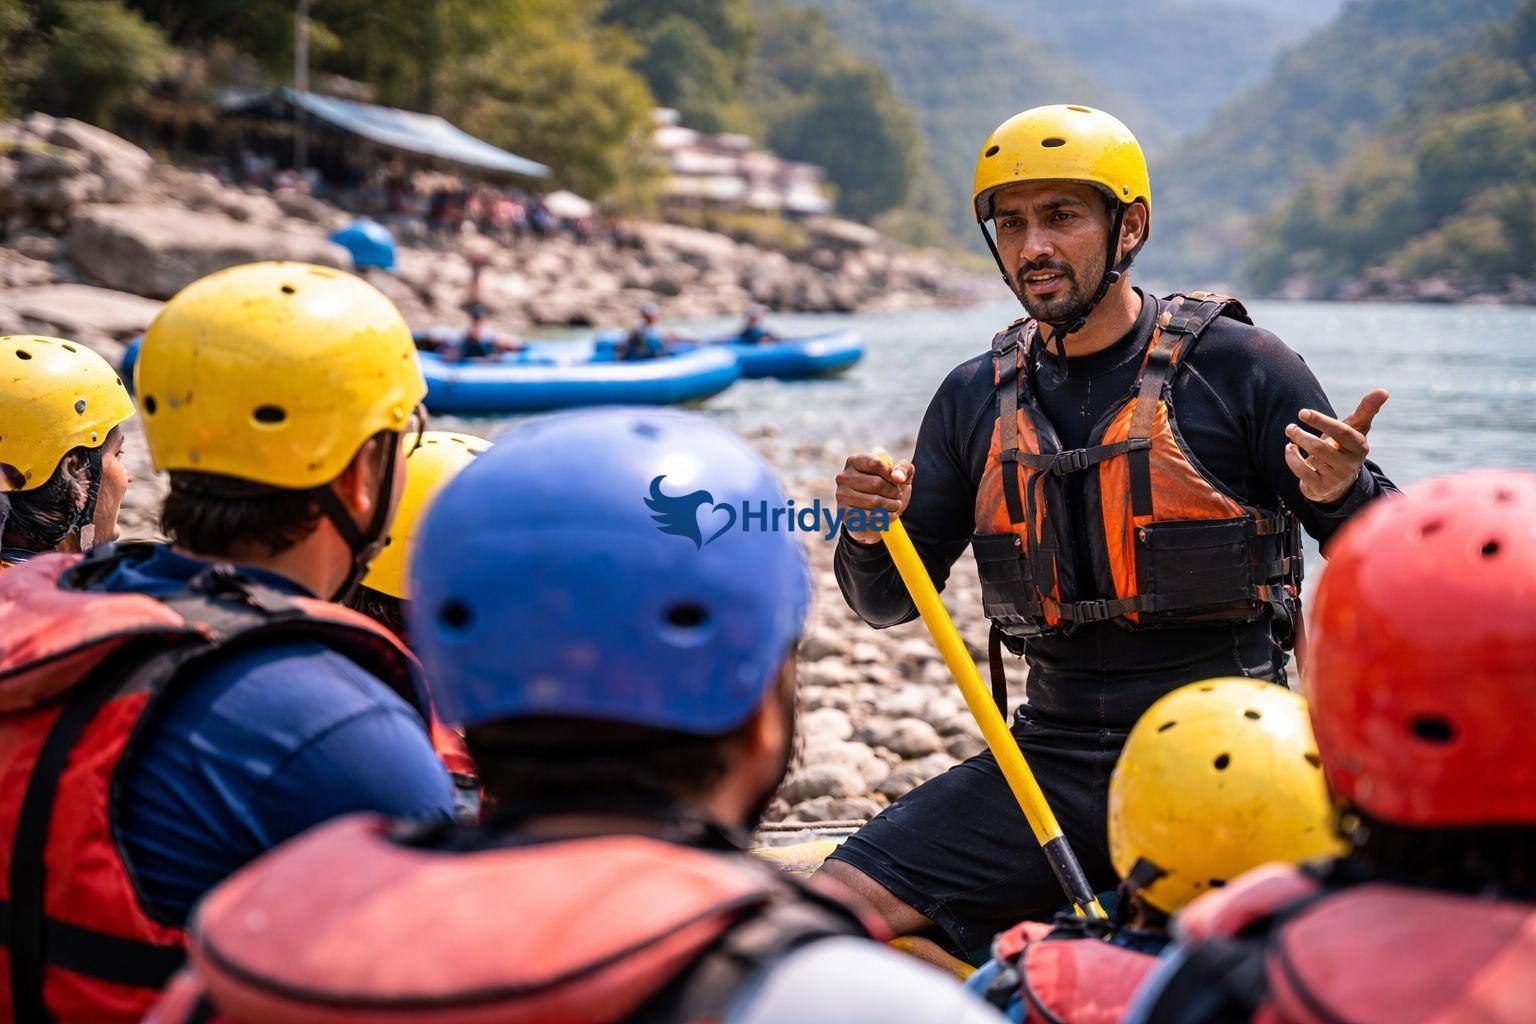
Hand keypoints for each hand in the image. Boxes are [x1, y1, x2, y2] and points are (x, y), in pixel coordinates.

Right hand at [836, 452, 914, 544]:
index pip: (875, 463)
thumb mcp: (899, 475)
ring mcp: (842, 496)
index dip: (890, 474)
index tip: (895, 481)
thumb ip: (903, 469)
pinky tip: (890, 515)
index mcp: (854, 461)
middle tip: (897, 496)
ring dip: (891, 505)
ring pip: (874, 501)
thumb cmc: (888, 488)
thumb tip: (897, 477)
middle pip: (876, 483)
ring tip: (896, 506)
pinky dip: (884, 517)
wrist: (877, 513)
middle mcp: (843, 477)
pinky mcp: (844, 514)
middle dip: (893, 491)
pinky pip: (869, 517)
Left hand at [1285, 389, 1388, 504]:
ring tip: (1291, 434)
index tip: (1302, 412)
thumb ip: (1366, 409)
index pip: (1341, 432)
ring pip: (1311, 457)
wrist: (1339, 482)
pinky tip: (1289, 449)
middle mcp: (1350, 464)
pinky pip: (1302, 471)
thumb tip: (1384, 391)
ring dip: (1296, 444)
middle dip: (1301, 435)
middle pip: (1320, 447)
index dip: (1321, 421)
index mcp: (1359, 447)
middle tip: (1290, 427)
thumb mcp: (1356, 429)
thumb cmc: (1345, 447)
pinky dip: (1291, 458)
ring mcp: (1336, 478)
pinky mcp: (1321, 489)